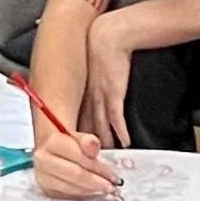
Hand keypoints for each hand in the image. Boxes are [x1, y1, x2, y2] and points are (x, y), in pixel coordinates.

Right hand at [32, 131, 119, 198]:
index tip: (114, 176)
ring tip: (104, 189)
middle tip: (112, 186)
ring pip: (71, 187)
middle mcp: (43, 159)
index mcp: (53, 141)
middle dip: (97, 182)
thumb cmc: (68, 144)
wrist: (52, 151)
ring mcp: (43, 176)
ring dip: (91, 190)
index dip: (100, 168)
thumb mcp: (80, 137)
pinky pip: (67, 195)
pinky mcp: (45, 189)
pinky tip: (92, 192)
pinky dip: (82, 194)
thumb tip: (93, 147)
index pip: (80, 157)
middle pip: (76, 174)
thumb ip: (88, 141)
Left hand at [82, 13, 133, 148]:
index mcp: (78, 95)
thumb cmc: (97, 51)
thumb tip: (88, 94)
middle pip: (85, 131)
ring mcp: (99, 99)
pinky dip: (120, 132)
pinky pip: (116, 119)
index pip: (75, 123)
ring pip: (99, 129)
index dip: (75, 139)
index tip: (76, 152)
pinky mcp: (114, 95)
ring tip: (108, 160)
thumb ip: (85, 86)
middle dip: (87, 148)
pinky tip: (125, 142)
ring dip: (103, 146)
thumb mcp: (85, 71)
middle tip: (91, 162)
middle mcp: (86, 100)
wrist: (107, 37)